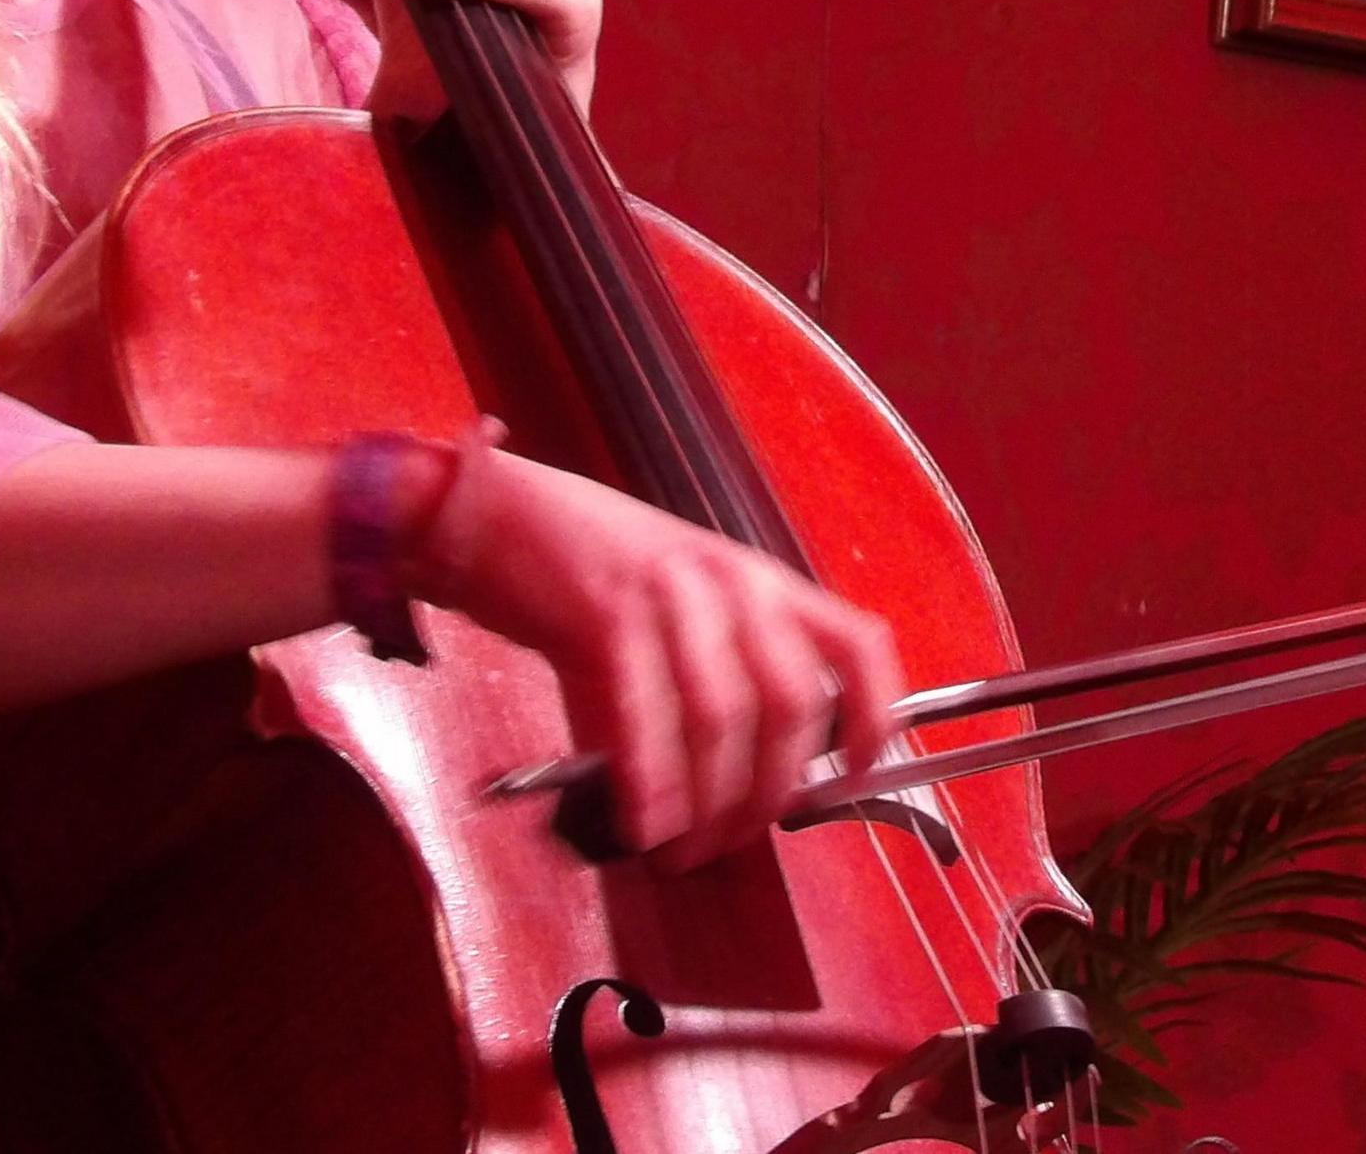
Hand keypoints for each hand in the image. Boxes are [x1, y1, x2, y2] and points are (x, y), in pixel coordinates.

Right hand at [416, 441, 904, 869]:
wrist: (488, 514)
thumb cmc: (580, 573)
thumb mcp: (673, 610)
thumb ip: (715, 679)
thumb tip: (737, 789)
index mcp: (759, 581)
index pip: (857, 642)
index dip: (876, 716)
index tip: (860, 776)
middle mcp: (729, 579)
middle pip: (789, 700)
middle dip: (770, 789)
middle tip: (733, 841)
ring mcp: (669, 591)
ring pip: (722, 716)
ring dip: (708, 802)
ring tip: (683, 851)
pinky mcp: (606, 610)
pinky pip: (643, 713)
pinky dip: (650, 782)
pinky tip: (644, 825)